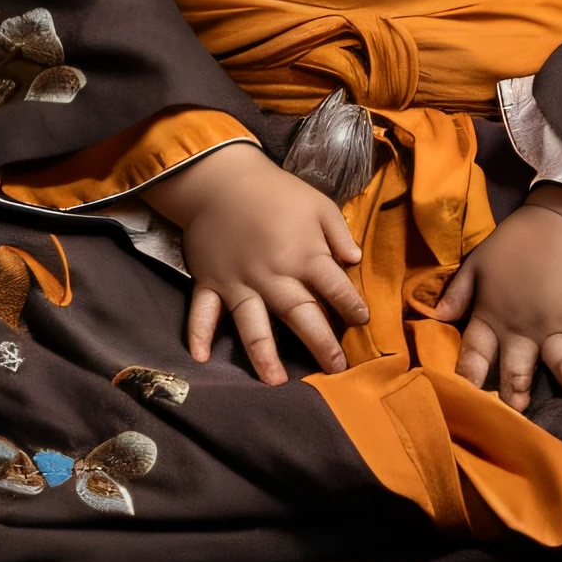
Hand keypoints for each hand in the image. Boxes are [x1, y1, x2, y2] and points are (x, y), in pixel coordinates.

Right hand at [142, 143, 368, 384]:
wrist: (222, 178)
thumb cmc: (276, 191)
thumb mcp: (318, 203)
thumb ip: (338, 233)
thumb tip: (355, 260)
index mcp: (304, 255)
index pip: (335, 289)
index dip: (352, 306)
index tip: (363, 322)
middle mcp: (273, 275)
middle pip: (301, 316)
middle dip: (321, 344)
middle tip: (336, 370)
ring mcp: (239, 282)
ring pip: (253, 325)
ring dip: (264, 355)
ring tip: (276, 383)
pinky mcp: (211, 282)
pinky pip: (203, 312)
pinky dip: (198, 334)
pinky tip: (200, 358)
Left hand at [434, 200, 561, 410]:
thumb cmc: (519, 241)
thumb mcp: (479, 262)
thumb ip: (459, 292)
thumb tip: (437, 318)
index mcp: (492, 315)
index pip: (474, 354)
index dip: (467, 379)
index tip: (462, 403)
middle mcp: (522, 327)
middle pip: (515, 369)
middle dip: (513, 395)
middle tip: (514, 419)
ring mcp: (556, 323)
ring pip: (558, 359)